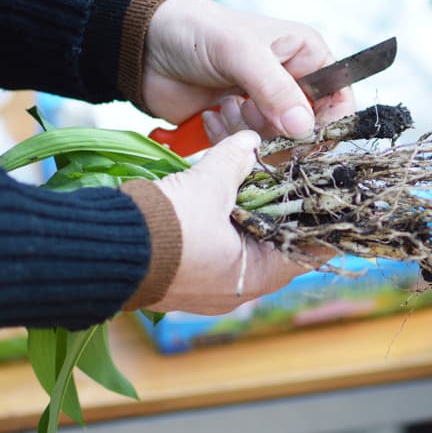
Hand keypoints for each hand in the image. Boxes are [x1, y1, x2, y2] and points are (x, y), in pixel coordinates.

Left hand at [142, 0, 354, 140]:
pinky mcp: (239, 128)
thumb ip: (274, 89)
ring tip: (224, 106)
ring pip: (277, 144)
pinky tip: (210, 116)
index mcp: (306, 56)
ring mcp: (264, 108)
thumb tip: (304, 128)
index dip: (327, 123)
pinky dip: (228, 140)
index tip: (302, 137)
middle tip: (250, 114)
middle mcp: (291, 84)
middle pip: (308, 131)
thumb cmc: (198, 32)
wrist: (146, 47)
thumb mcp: (240, 52)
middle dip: (279, 131)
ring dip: (248, 132)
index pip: (339, 99)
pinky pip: (247, 150)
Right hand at [149, 130, 313, 313]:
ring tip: (248, 189)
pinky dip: (217, 231)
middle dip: (277, 215)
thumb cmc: (164, 227)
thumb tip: (251, 142)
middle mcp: (235, 290)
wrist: (103, 250)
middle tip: (287, 184)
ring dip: (244, 222)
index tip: (328, 201)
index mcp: (254, 277)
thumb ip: (235, 161)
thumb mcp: (208, 185)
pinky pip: (212, 255)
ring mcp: (206, 289)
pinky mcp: (181, 281)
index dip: (320, 224)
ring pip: (240, 251)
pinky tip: (213, 203)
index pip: (306, 252)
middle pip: (272, 249)